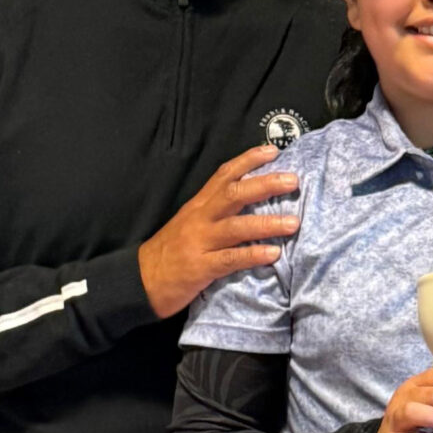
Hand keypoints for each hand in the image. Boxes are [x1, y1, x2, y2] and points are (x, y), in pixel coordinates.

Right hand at [138, 147, 300, 316]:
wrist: (138, 280)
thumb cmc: (169, 253)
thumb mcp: (188, 224)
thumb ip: (214, 213)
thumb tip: (250, 205)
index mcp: (198, 206)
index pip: (224, 175)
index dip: (249, 160)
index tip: (273, 151)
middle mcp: (200, 218)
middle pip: (234, 194)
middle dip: (265, 185)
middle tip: (293, 180)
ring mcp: (200, 242)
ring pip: (236, 226)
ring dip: (267, 223)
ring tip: (293, 223)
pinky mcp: (200, 267)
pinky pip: (230, 259)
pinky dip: (252, 255)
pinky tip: (273, 254)